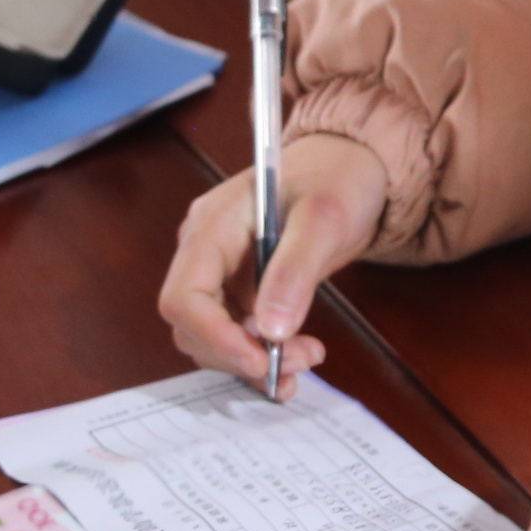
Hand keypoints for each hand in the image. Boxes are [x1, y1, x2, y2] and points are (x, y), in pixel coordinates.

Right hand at [159, 134, 388, 399]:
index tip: (258, 360)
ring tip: (305, 357)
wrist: (347, 167)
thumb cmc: (334, 178)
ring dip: (252, 360)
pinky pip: (235, 335)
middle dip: (239, 354)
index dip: (214, 336)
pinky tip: (293, 359)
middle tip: (297, 362)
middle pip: (193, 325)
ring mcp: (220, 273)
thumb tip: (270, 330)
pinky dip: (259, 355)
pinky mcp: (239, 290)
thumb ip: (294, 271)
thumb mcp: (323, 218)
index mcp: (212, 227)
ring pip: (212, 338)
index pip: (184, 297)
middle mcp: (205, 252)